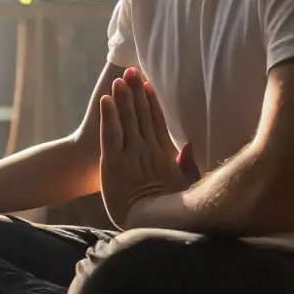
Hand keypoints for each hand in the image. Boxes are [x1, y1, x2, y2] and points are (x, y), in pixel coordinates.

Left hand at [99, 68, 194, 228]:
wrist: (147, 223)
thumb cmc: (166, 210)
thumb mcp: (184, 186)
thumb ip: (186, 165)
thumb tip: (187, 146)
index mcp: (163, 154)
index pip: (156, 121)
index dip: (152, 101)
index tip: (148, 83)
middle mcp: (147, 149)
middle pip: (141, 115)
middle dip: (136, 92)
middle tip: (132, 70)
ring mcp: (129, 154)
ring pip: (126, 120)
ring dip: (123, 98)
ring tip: (120, 79)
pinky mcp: (112, 162)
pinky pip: (110, 134)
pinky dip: (108, 116)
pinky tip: (106, 100)